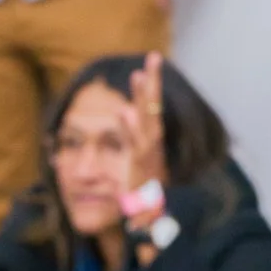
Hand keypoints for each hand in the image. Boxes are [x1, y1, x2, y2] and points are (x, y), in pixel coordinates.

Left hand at [120, 52, 168, 193]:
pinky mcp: (138, 164)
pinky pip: (135, 142)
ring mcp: (147, 151)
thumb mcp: (130, 159)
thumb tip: (118, 122)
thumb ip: (125, 143)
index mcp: (150, 136)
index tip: (152, 58)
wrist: (147, 213)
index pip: (152, 104)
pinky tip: (124, 110)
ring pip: (145, 119)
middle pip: (153, 105)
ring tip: (137, 76)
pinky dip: (129, 127)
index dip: (152, 82)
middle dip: (153, 81)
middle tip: (153, 57)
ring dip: (141, 97)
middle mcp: (151, 140)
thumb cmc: (139, 185)